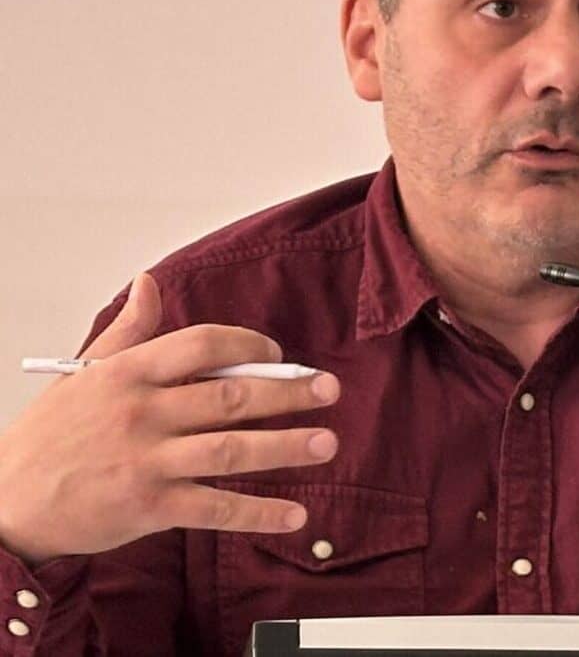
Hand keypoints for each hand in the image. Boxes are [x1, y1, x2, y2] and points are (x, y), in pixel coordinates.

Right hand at [0, 274, 339, 565]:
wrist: (5, 505)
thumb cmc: (50, 435)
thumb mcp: (83, 373)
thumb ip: (128, 330)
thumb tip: (150, 283)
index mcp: (128, 374)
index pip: (200, 344)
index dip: (246, 345)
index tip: (278, 354)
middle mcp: (142, 414)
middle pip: (228, 396)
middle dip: (285, 392)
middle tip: (328, 389)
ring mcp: (147, 462)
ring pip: (229, 449)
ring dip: (284, 446)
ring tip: (326, 442)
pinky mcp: (148, 508)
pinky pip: (214, 507)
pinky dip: (257, 512)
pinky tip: (294, 513)